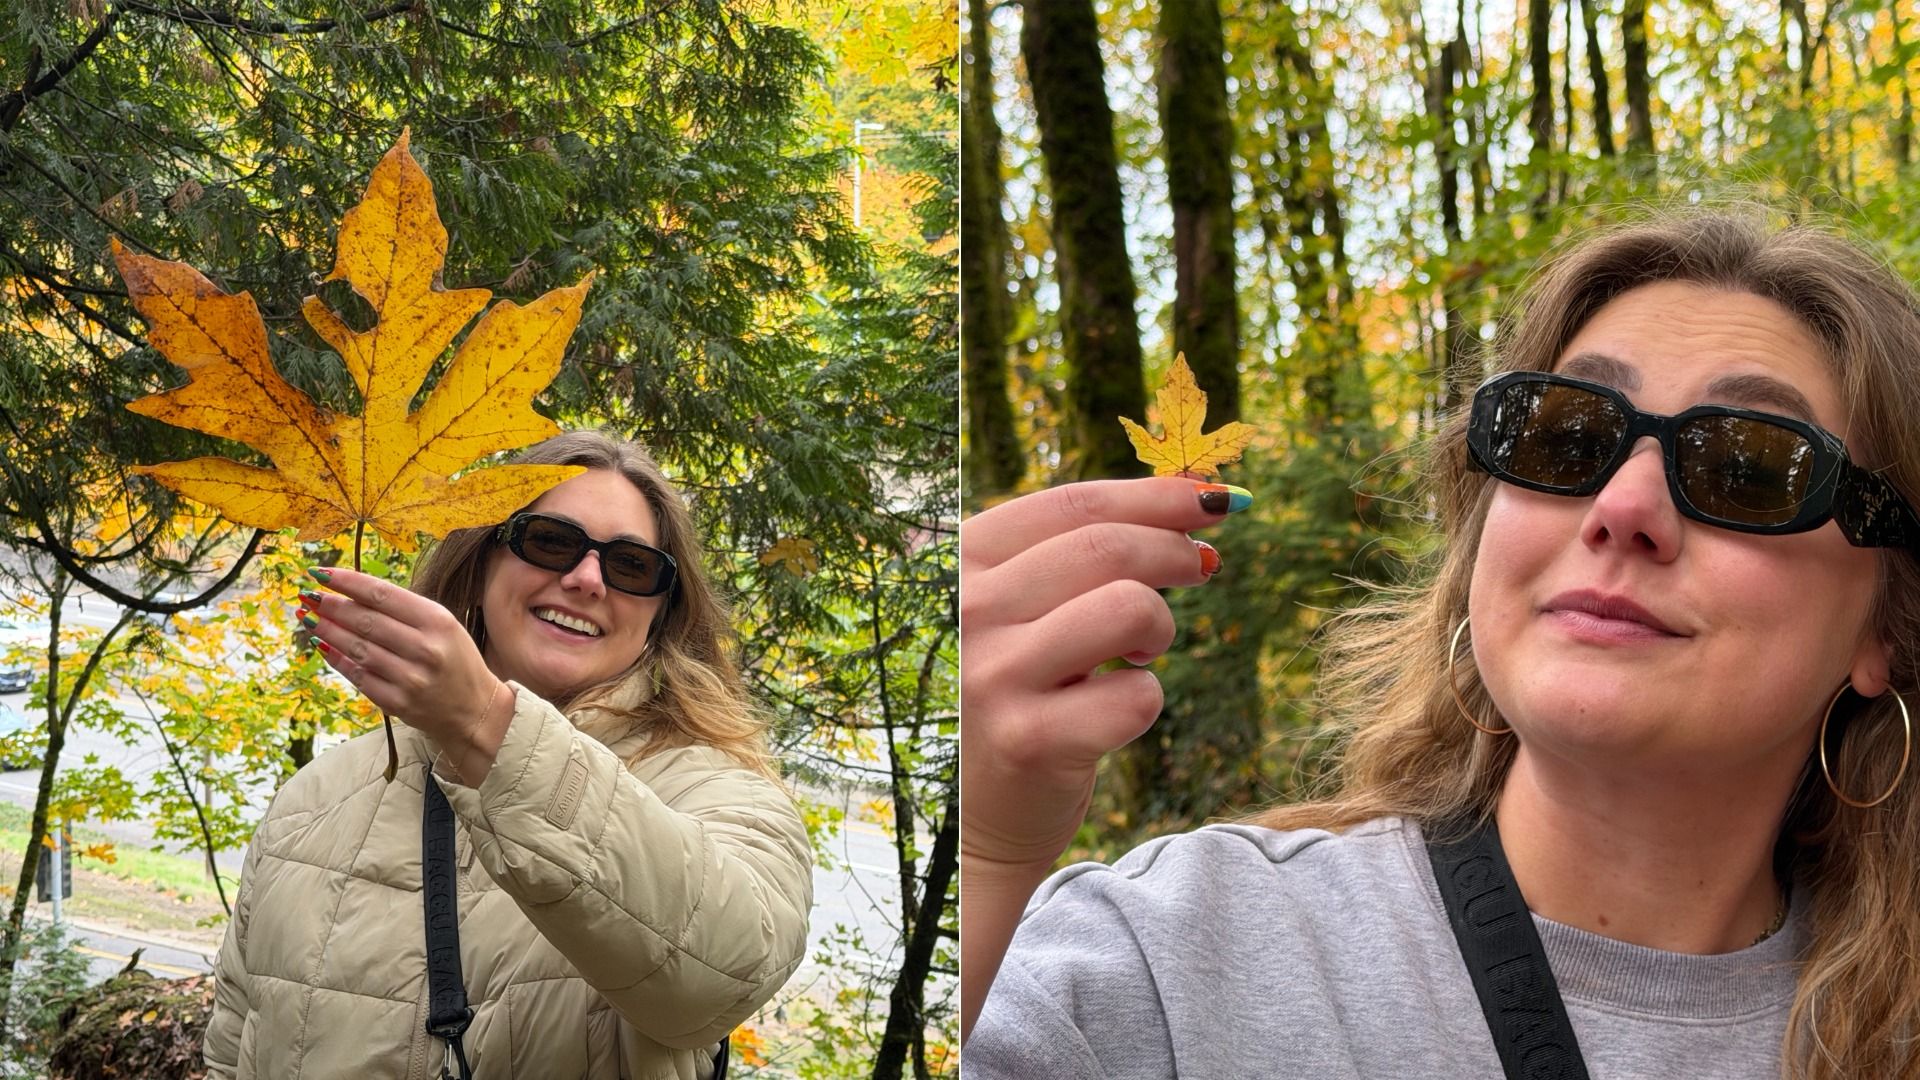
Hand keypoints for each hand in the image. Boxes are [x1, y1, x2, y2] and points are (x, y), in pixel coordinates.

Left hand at [299, 566, 509, 779]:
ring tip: (307, 617)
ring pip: (356, 648)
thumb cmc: (455, 659)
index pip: (383, 594)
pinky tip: (320, 645)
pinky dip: (335, 658)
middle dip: (330, 605)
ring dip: (326, 630)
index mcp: (438, 621)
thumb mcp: (443, 625)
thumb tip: (352, 593)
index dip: (347, 582)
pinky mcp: (397, 702)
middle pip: (365, 620)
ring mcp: (410, 678)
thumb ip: (404, 611)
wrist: (476, 709)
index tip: (320, 572)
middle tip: (307, 595)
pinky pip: (357, 676)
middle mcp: (425, 648)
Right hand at [960, 475, 1244, 1034]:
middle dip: (1175, 551)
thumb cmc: (1020, 691)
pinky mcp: (1026, 740)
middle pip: (1105, 548)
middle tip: (1204, 566)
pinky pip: (1136, 697)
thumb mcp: (1025, 607)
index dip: (1154, 496)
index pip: (1070, 505)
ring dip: (1160, 627)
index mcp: (958, 563)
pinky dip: (1147, 700)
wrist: (974, 814)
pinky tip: (1118, 709)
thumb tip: (1201, 495)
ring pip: (1127, 609)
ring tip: (1143, 650)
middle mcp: (964, 612)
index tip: (1213, 499)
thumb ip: (1083, 549)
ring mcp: (990, 676)